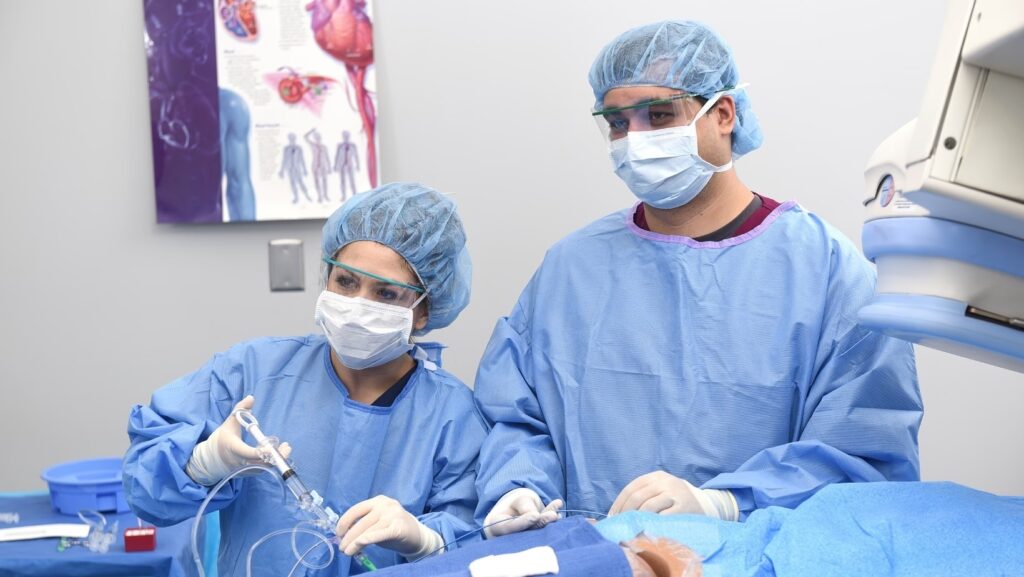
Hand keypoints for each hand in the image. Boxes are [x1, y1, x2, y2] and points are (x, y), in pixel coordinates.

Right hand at [185, 396, 291, 485]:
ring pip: (262, 469)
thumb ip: (240, 409)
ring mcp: (243, 470)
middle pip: (260, 463)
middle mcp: (238, 462)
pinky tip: (278, 454)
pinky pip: (261, 470)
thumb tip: (251, 397)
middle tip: (287, 446)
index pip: (249, 452)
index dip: (263, 450)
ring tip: (286, 449)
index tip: (275, 443)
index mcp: (233, 448)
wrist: (211, 459)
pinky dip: (271, 463)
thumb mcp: (229, 422)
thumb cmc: (222, 438)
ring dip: (276, 460)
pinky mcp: (247, 474)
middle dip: (276, 456)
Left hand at [335, 496, 441, 559]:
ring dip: (354, 542)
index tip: (338, 534)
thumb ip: (363, 524)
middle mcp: (385, 505)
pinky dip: (368, 538)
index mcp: (378, 501)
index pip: (356, 509)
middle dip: (348, 536)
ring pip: (368, 530)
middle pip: (361, 522)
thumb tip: (344, 534)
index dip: (344, 522)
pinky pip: (380, 534)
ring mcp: (393, 515)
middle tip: (341, 548)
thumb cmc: (393, 528)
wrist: (417, 535)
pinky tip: (360, 545)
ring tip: (347, 552)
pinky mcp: (398, 527)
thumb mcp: (377, 522)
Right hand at [483, 488, 563, 538]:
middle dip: (540, 523)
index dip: (523, 522)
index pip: (510, 527)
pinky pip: (543, 532)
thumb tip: (536, 516)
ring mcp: (523, 541)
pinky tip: (559, 514)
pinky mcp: (535, 541)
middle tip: (553, 515)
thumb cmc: (513, 505)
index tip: (535, 515)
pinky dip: (551, 522)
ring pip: (536, 532)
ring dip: (548, 523)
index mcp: (497, 527)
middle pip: (525, 532)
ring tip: (557, 513)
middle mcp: (509, 538)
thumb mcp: (517, 500)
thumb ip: (524, 505)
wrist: (518, 513)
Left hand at [608, 471, 737, 520]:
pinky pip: (662, 517)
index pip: (631, 488)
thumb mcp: (660, 491)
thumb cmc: (675, 500)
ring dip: (636, 520)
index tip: (613, 517)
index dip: (619, 504)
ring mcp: (675, 493)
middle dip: (625, 513)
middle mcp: (665, 481)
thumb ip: (643, 496)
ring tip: (631, 530)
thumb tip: (616, 513)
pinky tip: (645, 531)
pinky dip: (651, 525)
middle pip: (637, 497)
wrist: (704, 504)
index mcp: (656, 476)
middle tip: (620, 526)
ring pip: (647, 507)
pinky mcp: (683, 507)